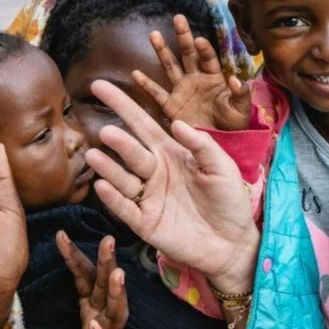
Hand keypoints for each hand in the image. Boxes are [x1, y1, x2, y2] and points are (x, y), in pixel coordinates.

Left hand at [59, 233, 130, 328]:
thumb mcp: (82, 318)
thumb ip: (82, 294)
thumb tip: (72, 265)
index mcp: (94, 306)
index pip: (86, 276)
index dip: (75, 256)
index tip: (61, 234)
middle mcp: (104, 317)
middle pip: (107, 286)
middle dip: (108, 263)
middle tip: (108, 240)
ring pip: (115, 313)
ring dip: (116, 294)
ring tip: (116, 275)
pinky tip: (95, 325)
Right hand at [85, 79, 258, 290]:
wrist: (233, 243)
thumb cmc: (229, 201)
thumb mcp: (222, 167)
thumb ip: (202, 145)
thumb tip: (177, 122)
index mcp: (172, 153)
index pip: (143, 124)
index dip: (123, 105)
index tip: (100, 86)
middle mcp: (155, 172)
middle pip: (131, 150)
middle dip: (118, 141)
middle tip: (106, 132)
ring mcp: (148, 197)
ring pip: (123, 179)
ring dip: (109, 168)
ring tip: (96, 155)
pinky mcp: (145, 222)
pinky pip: (125, 208)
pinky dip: (113, 198)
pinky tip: (102, 185)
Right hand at [132, 14, 250, 131]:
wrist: (219, 143)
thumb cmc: (233, 124)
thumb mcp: (241, 110)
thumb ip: (240, 94)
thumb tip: (236, 79)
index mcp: (214, 78)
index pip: (208, 59)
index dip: (204, 49)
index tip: (200, 40)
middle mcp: (196, 79)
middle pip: (188, 54)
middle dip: (183, 37)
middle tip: (178, 18)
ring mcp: (181, 90)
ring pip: (170, 66)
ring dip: (163, 51)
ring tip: (155, 34)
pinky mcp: (171, 105)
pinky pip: (156, 93)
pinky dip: (146, 85)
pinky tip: (136, 73)